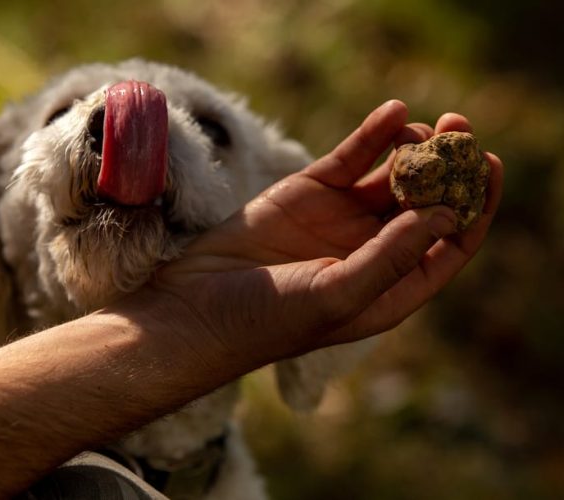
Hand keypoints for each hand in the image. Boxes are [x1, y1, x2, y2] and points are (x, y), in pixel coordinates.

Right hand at [146, 100, 502, 372]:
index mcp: (389, 286)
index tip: (485, 168)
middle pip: (425, 203)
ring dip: (413, 148)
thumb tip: (448, 214)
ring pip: (391, 176)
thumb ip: (393, 256)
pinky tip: (393, 113)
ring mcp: (340, 219)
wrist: (198, 307)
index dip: (473, 209)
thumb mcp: (338, 293)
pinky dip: (372, 135)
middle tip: (460, 130)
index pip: (447, 246)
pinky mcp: (309, 193)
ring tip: (422, 127)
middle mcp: (371, 250)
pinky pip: (350, 159)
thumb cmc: (270, 318)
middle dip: (446, 168)